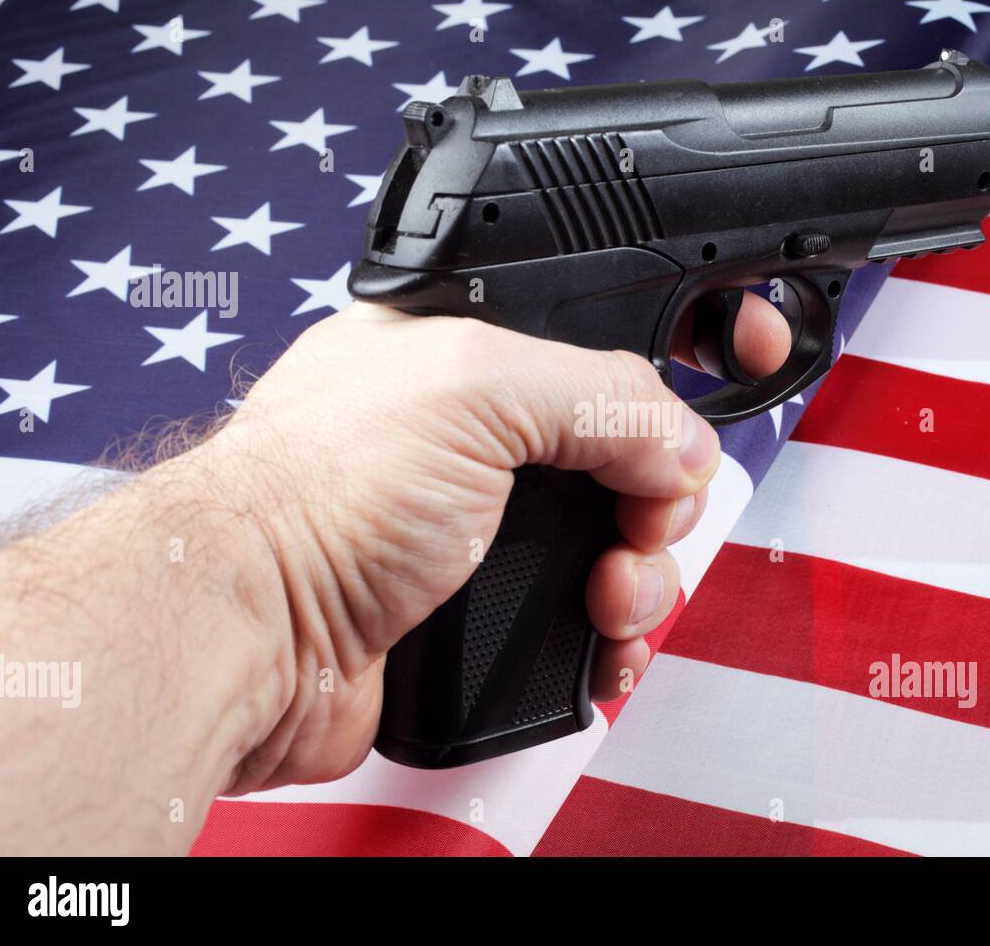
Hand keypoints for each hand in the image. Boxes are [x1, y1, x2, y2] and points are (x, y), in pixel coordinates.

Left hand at [205, 294, 787, 792]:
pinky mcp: (481, 610)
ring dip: (641, 579)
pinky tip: (605, 647)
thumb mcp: (475, 390)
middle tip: (633, 530)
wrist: (250, 639)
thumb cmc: (314, 495)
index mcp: (469, 354)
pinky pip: (583, 616)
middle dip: (657, 501)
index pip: (605, 343)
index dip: (676, 358)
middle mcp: (479, 439)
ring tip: (609, 602)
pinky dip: (612, 635)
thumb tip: (685, 450)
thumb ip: (604, 396)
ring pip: (616, 544)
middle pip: (627, 456)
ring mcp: (481, 529)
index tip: (739, 364)